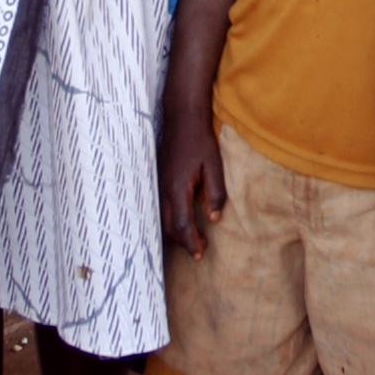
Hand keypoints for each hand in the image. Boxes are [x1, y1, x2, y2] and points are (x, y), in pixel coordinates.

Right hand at [160, 109, 227, 256]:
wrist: (182, 119)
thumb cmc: (200, 141)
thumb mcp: (214, 166)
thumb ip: (215, 193)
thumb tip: (213, 219)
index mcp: (178, 188)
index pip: (183, 224)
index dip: (191, 242)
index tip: (200, 255)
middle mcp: (164, 190)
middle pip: (169, 227)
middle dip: (183, 242)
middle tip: (200, 250)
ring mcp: (159, 185)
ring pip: (163, 219)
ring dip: (176, 233)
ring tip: (193, 239)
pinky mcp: (159, 181)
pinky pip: (162, 209)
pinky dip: (171, 221)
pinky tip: (183, 221)